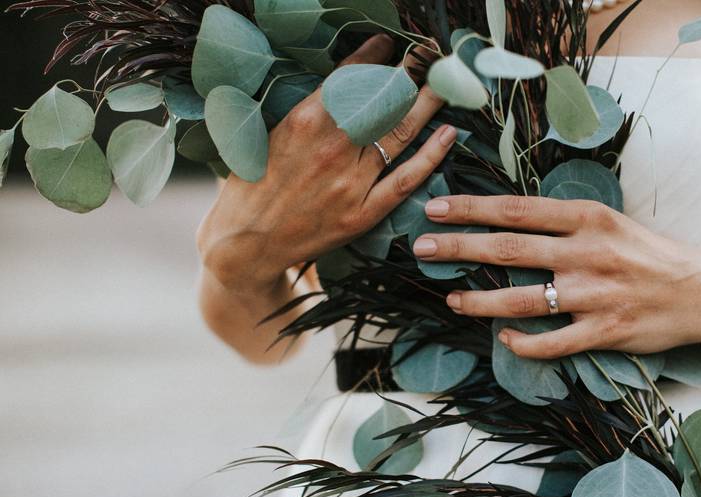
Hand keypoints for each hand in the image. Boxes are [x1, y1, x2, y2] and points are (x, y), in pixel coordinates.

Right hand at [196, 34, 456, 296]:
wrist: (246, 242)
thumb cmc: (253, 184)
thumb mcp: (269, 134)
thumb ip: (307, 110)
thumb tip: (341, 84)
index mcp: (303, 121)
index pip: (350, 79)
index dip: (373, 57)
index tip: (388, 43)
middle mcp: (331, 148)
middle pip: (383, 102)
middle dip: (409, 74)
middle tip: (428, 57)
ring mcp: (350, 182)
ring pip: (399, 135)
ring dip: (426, 105)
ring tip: (443, 84)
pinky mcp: (362, 213)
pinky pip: (405, 180)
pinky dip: (430, 156)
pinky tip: (448, 133)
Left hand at [411, 195, 700, 358]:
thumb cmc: (651, 255)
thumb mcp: (612, 223)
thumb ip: (565, 222)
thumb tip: (510, 218)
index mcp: (589, 218)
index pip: (517, 210)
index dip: (472, 209)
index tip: (436, 207)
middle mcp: (588, 253)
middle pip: (509, 249)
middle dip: (459, 247)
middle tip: (421, 246)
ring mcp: (596, 295)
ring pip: (523, 300)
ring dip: (480, 301)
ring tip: (451, 300)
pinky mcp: (605, 332)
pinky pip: (554, 343)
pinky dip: (524, 344)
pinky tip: (504, 340)